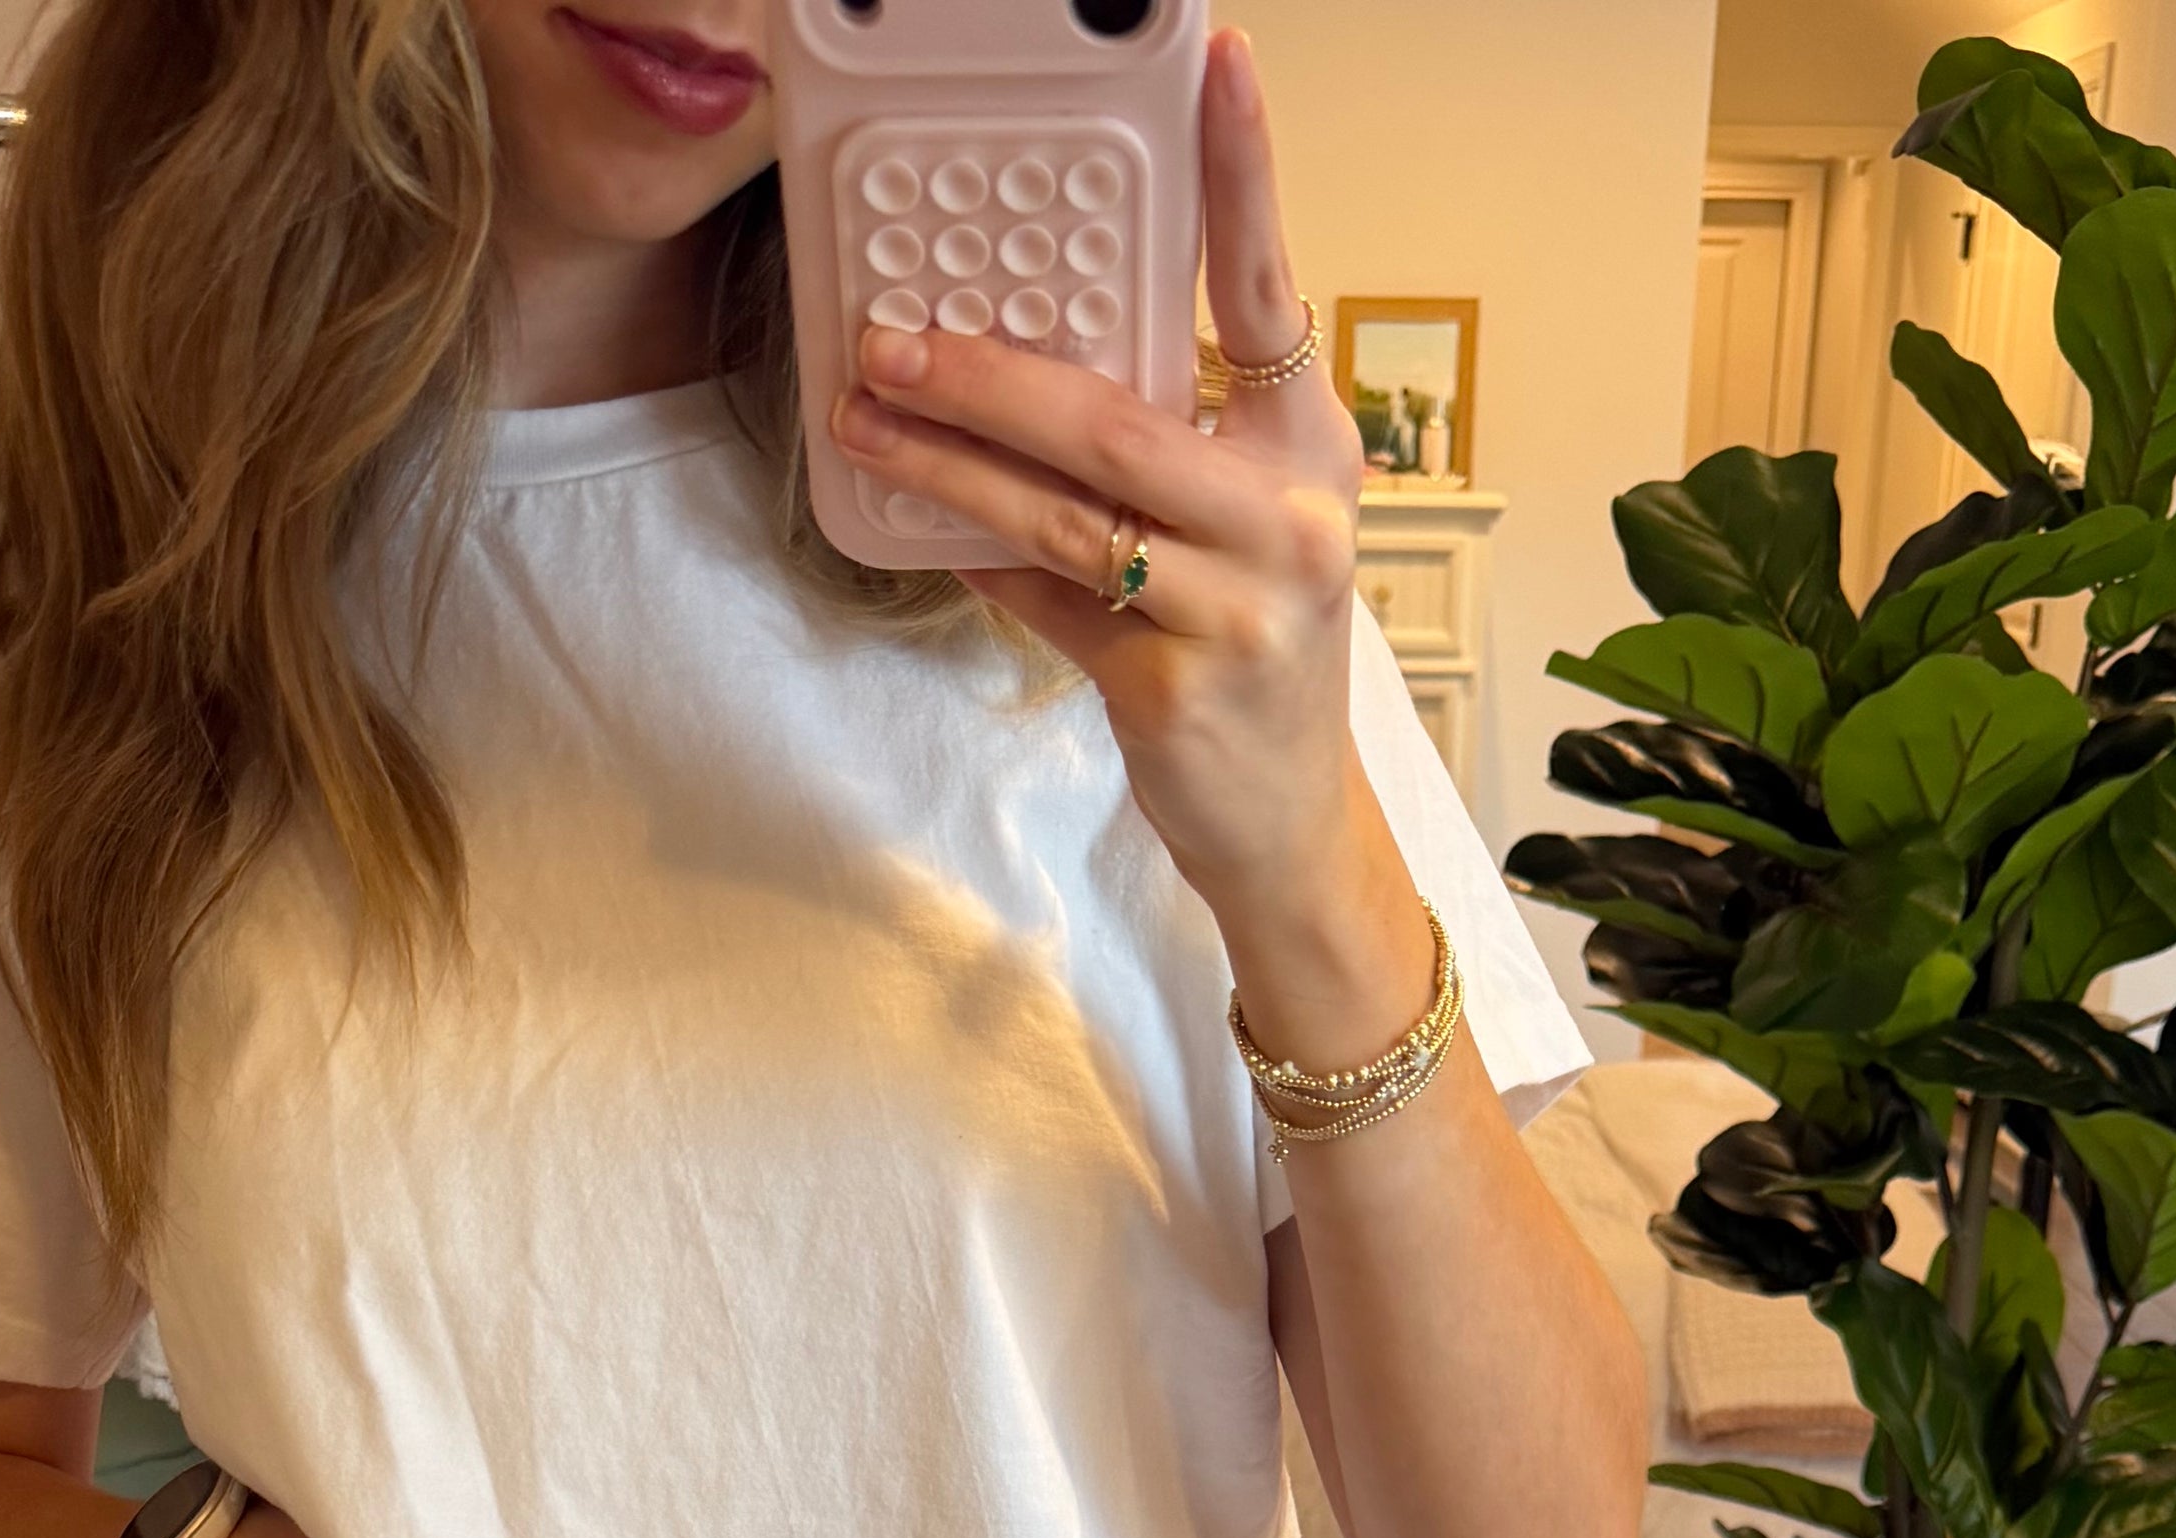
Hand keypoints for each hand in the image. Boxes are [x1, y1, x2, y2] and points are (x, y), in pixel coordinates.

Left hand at [831, 26, 1415, 1015]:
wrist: (1289, 823)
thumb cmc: (1252, 655)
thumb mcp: (1238, 524)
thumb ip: (1163, 441)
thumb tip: (1021, 366)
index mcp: (1307, 442)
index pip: (1269, 285)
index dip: (1244, 172)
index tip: (1219, 63)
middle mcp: (1292, 515)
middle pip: (1117, 418)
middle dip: (987, 372)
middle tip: (891, 330)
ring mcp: (1242, 608)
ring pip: (1066, 514)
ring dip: (949, 462)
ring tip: (868, 415)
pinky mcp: (1178, 688)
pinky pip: (1050, 600)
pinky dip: (982, 560)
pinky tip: (927, 525)